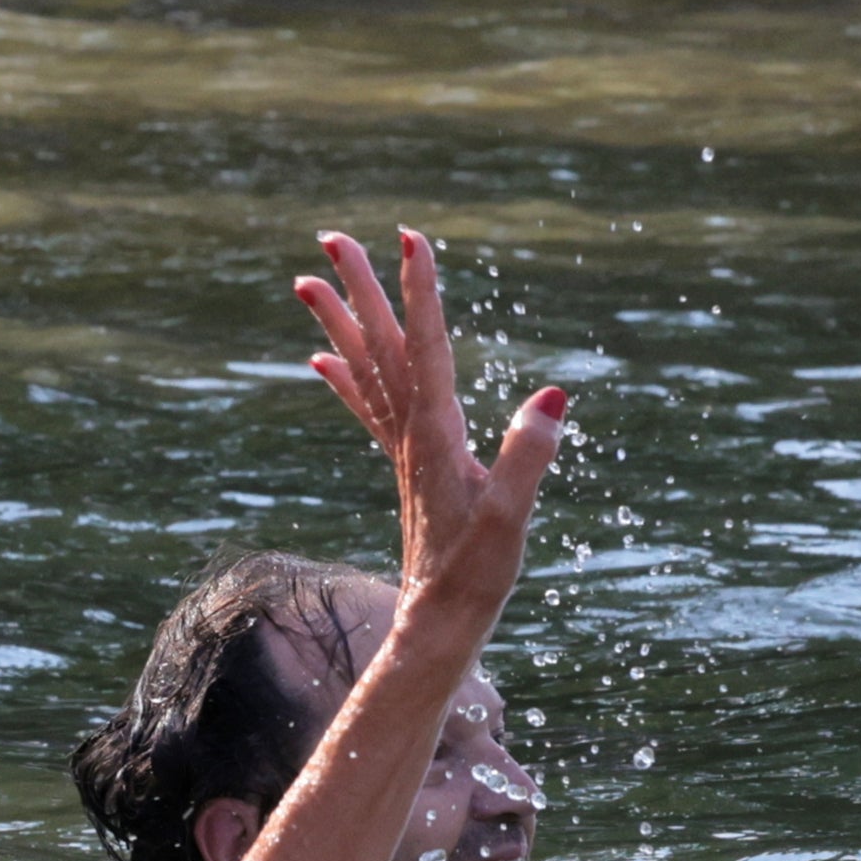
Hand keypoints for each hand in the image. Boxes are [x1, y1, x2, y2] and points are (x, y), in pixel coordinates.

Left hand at [290, 228, 560, 630]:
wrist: (438, 623)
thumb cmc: (476, 576)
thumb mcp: (510, 518)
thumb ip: (528, 457)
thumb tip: (554, 399)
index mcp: (437, 435)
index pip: (428, 346)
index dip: (419, 290)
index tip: (409, 237)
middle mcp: (412, 433)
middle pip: (381, 345)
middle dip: (359, 288)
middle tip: (332, 238)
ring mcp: (405, 448)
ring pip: (365, 369)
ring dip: (338, 322)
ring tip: (306, 281)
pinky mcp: (407, 466)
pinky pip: (368, 407)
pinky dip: (344, 376)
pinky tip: (320, 359)